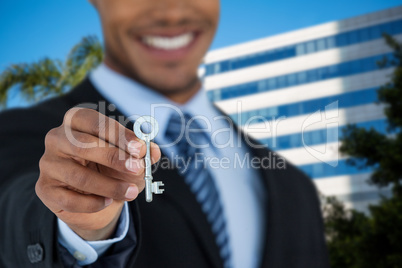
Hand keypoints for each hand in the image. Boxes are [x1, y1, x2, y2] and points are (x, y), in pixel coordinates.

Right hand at [35, 108, 160, 239]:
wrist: (98, 199)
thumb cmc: (114, 169)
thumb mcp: (132, 159)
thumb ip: (143, 153)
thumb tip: (153, 150)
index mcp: (77, 121)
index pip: (94, 122)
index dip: (118, 134)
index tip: (139, 148)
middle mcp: (57, 138)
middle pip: (82, 144)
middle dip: (114, 158)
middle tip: (137, 169)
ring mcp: (48, 163)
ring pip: (79, 176)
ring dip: (110, 186)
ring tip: (131, 192)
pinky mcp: (45, 189)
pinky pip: (69, 199)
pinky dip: (93, 203)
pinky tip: (108, 201)